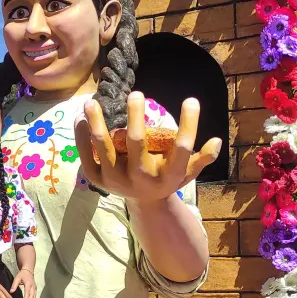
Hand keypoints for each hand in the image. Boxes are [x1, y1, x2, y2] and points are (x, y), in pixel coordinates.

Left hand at [11, 269, 36, 297]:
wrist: (28, 271)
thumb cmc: (22, 274)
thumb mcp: (17, 278)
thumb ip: (14, 285)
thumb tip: (11, 291)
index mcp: (28, 284)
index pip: (27, 292)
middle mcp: (33, 286)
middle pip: (32, 296)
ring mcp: (35, 288)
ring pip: (34, 296)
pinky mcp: (35, 289)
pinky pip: (34, 295)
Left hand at [75, 92, 221, 202]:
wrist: (144, 202)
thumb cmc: (167, 178)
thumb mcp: (188, 172)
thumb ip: (201, 158)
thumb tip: (217, 141)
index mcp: (168, 177)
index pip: (181, 150)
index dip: (189, 125)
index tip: (192, 100)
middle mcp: (140, 180)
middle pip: (137, 144)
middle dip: (136, 117)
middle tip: (136, 94)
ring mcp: (116, 180)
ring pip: (104, 148)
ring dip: (97, 123)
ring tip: (92, 102)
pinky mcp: (97, 179)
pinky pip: (85, 156)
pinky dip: (81, 137)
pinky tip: (80, 118)